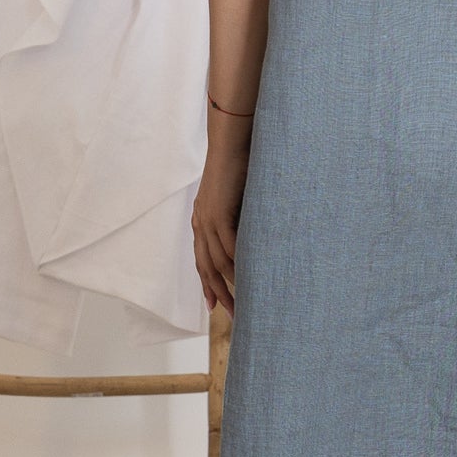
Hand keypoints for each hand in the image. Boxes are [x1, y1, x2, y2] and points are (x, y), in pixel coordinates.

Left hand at [192, 119, 250, 315]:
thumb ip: (240, 215)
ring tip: (244, 303)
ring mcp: (208, 219)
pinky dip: (237, 265)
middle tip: (233, 315)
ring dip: (230, 285)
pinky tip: (248, 279)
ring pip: (217, 262)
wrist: (231, 141)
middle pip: (207, 267)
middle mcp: (201, 223)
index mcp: (202, 219)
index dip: (208, 283)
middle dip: (218, 293)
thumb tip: (255, 231)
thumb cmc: (240, 163)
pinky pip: (228, 247)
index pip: (202, 259)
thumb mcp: (237, 196)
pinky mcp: (218, 213)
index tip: (214, 305)